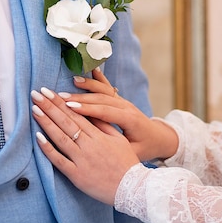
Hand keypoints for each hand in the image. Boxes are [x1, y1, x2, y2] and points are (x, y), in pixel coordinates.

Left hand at [31, 86, 139, 204]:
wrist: (133, 189)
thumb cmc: (126, 163)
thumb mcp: (118, 140)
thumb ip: (103, 125)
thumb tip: (89, 111)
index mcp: (98, 136)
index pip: (76, 114)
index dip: (61, 102)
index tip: (49, 92)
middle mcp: (88, 145)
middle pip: (66, 122)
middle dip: (50, 106)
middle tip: (36, 94)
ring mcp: (82, 160)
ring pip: (61, 138)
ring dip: (46, 122)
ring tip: (34, 109)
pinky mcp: (77, 175)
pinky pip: (59, 161)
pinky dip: (48, 149)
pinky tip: (38, 137)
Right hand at [60, 68, 178, 160]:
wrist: (160, 138)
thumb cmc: (146, 148)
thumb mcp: (133, 153)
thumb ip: (116, 147)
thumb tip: (93, 143)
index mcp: (130, 120)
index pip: (106, 112)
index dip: (88, 109)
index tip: (70, 107)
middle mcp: (127, 107)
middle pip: (101, 99)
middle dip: (81, 97)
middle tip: (61, 96)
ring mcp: (124, 101)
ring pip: (104, 91)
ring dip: (87, 86)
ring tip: (71, 82)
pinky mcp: (121, 100)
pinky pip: (109, 87)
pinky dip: (99, 78)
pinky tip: (91, 69)